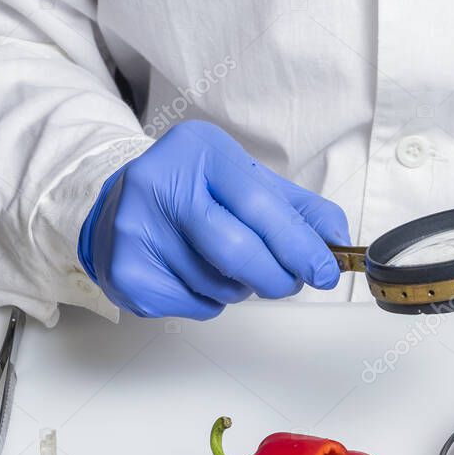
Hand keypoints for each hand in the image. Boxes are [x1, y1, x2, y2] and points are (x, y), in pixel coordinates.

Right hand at [78, 122, 349, 317]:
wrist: (118, 206)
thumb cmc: (195, 194)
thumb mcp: (247, 184)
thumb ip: (297, 210)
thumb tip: (336, 242)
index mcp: (198, 149)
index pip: (259, 205)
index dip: (299, 246)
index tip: (325, 272)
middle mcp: (158, 182)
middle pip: (237, 251)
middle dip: (276, 277)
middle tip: (288, 283)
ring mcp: (134, 229)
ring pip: (218, 285)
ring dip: (241, 289)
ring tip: (227, 268)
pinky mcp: (126, 272)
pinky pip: (194, 305)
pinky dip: (210, 302)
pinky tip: (196, 276)